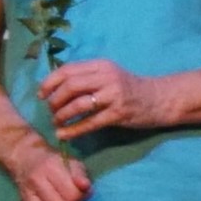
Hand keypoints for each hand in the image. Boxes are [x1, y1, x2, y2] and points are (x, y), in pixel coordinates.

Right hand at [5, 140, 96, 200]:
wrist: (25, 159)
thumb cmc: (54, 161)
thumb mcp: (71, 162)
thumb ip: (81, 175)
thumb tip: (86, 188)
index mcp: (50, 169)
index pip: (69, 191)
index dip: (81, 198)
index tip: (87, 198)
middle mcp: (36, 183)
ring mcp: (27, 196)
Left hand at [32, 60, 165, 139]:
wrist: (160, 99)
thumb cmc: (128, 88)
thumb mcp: (108, 75)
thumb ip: (86, 77)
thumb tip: (54, 86)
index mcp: (100, 65)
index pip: (67, 70)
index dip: (49, 82)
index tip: (41, 94)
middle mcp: (106, 77)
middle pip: (70, 86)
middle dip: (54, 100)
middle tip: (50, 110)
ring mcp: (113, 95)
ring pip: (78, 104)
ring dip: (62, 115)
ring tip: (56, 122)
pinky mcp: (118, 114)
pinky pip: (90, 122)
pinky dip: (73, 130)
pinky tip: (63, 134)